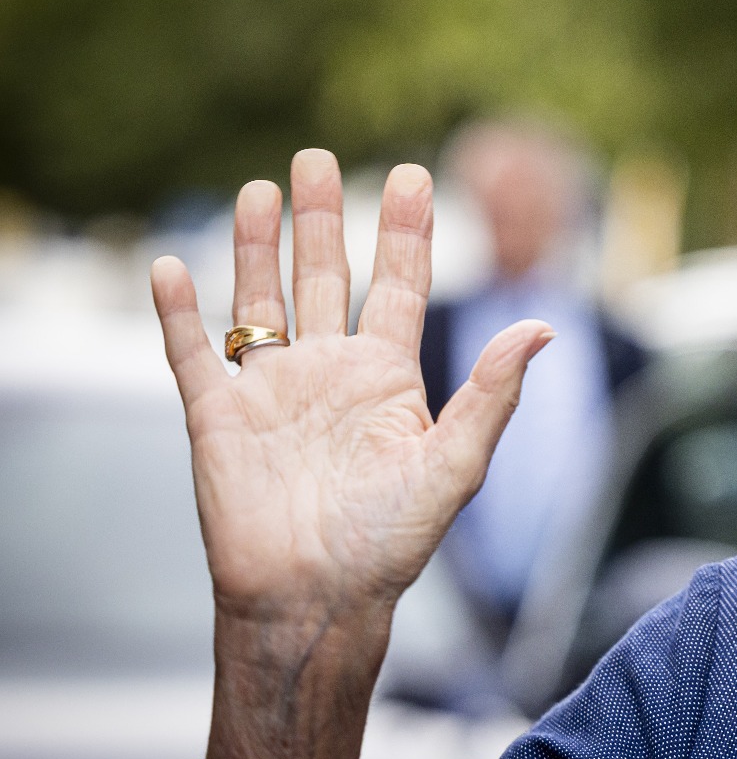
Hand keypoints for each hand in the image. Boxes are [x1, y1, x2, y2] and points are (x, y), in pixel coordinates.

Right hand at [150, 149, 550, 758]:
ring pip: (259, 299)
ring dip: (257, 246)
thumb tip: (541, 328)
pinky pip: (192, 354)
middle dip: (321, 216)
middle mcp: (328, 373)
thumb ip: (491, 394)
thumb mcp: (455, 465)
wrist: (317, 602)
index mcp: (387, 377)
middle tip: (315, 156)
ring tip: (260, 189)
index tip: (413, 172)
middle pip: (324, 276)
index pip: (397, 284)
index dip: (404, 230)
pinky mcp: (217, 419)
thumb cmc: (392, 545)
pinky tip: (172, 266)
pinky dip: (178, 312)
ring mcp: (271, 392)